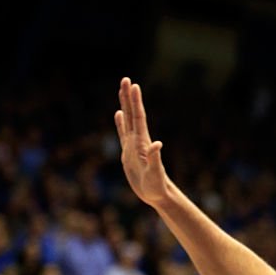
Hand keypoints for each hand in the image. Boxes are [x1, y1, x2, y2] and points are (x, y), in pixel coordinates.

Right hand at [115, 77, 169, 206]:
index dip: (136, 102)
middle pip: (132, 114)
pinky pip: (122, 134)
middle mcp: (138, 141)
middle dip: (129, 97)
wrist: (156, 195)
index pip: (139, 118)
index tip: (134, 85)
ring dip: (125, 105)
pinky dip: (120, 123)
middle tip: (126, 79)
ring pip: (127, 121)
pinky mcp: (128, 153)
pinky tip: (118, 114)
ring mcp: (133, 146)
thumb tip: (157, 144)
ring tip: (122, 90)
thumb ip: (156, 159)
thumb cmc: (157, 187)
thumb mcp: (156, 174)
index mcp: (143, 143)